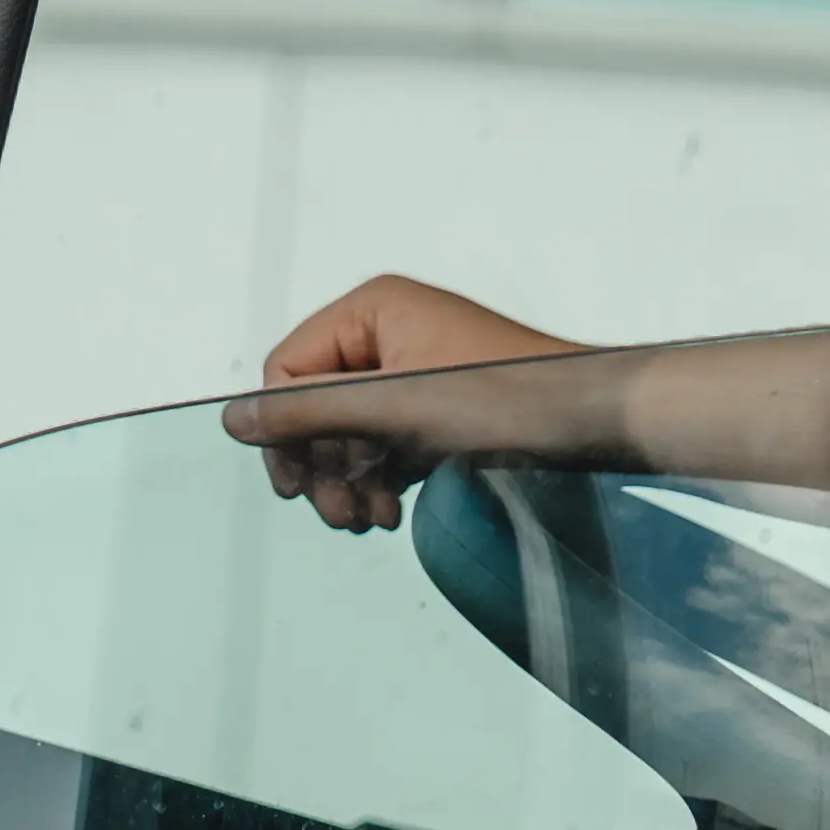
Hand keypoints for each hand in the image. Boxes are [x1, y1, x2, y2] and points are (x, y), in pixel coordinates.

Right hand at [224, 271, 589, 530]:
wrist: (596, 421)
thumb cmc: (506, 401)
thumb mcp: (395, 408)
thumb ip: (311, 413)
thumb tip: (233, 419)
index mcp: (373, 309)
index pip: (288, 371)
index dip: (287, 432)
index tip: (298, 488)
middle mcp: (390, 330)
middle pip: (317, 403)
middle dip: (321, 463)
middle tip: (338, 516)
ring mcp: (416, 368)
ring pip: (350, 429)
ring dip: (349, 479)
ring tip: (368, 519)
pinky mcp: (439, 405)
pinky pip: (385, 440)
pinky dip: (380, 476)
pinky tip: (390, 513)